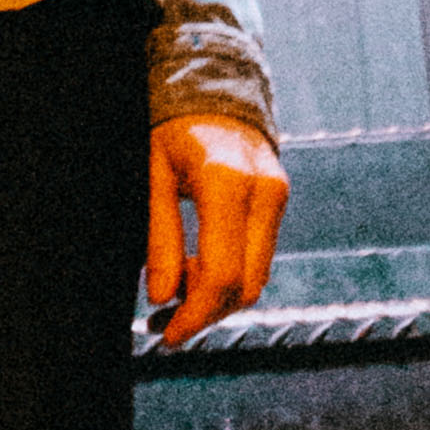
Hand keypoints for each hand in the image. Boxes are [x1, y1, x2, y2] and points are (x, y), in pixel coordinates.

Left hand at [143, 114, 285, 344]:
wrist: (212, 93)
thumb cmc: (172, 131)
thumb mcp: (152, 178)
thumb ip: (159, 238)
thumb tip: (161, 297)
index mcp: (226, 184)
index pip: (221, 274)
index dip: (195, 315)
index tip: (168, 335)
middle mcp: (262, 193)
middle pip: (245, 286)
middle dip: (206, 315)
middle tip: (164, 326)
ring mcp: (276, 197)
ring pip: (256, 278)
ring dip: (216, 301)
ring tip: (173, 301)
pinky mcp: (278, 203)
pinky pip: (257, 258)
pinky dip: (228, 278)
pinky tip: (194, 274)